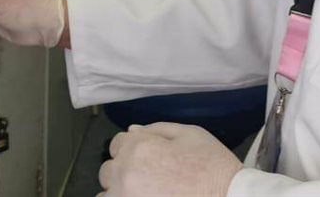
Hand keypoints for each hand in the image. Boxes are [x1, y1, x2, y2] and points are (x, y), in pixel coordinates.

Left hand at [98, 123, 241, 196]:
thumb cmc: (212, 167)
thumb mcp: (190, 134)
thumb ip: (158, 129)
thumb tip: (133, 131)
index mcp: (139, 148)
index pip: (118, 144)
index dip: (133, 147)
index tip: (148, 156)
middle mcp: (126, 174)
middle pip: (108, 171)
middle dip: (124, 170)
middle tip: (150, 177)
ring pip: (107, 195)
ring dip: (120, 191)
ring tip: (146, 191)